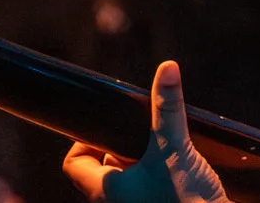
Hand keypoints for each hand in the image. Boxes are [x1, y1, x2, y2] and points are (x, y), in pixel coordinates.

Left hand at [63, 62, 226, 202]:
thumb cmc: (184, 199)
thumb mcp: (174, 147)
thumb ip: (167, 110)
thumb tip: (167, 69)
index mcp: (104, 192)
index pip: (74, 163)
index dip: (84, 141)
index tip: (108, 127)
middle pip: (103, 169)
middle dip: (122, 148)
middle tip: (143, 134)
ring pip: (126, 180)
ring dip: (141, 162)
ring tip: (165, 149)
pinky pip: (147, 190)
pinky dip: (157, 176)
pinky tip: (180, 169)